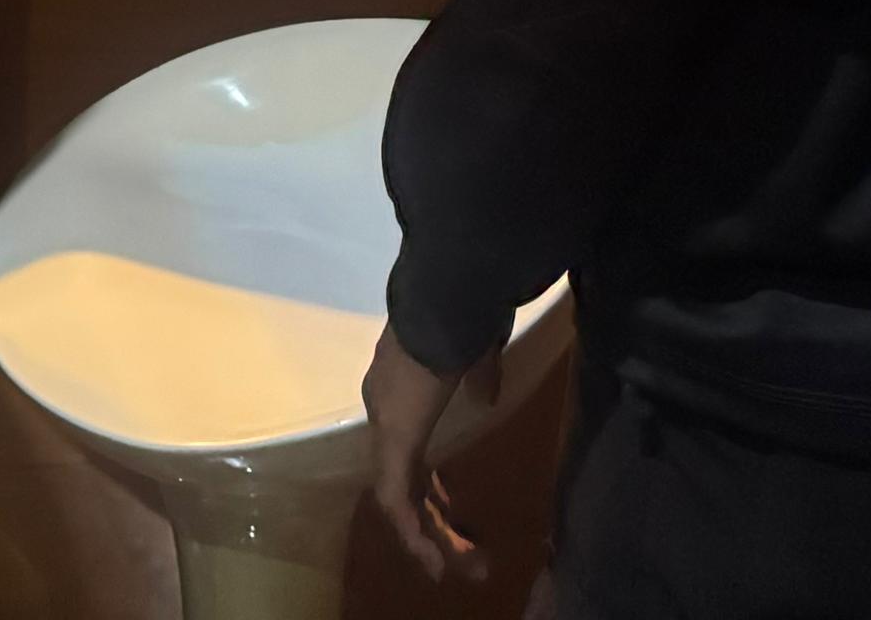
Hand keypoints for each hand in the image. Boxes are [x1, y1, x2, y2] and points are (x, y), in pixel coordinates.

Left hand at [362, 324, 499, 585]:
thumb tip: (487, 394)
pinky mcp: (395, 442)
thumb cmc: (463, 321)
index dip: (426, 477)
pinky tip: (431, 557)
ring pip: (397, 494)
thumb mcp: (475, 355)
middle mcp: (383, 407)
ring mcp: (385, 425)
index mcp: (399, 387)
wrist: (442, 303)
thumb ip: (479, 377)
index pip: (406, 444)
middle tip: (452, 553)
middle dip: (428, 515)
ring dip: (422, 533)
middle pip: (401, 475)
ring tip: (446, 568)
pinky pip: (396, 498)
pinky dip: (411, 530)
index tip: (447, 502)